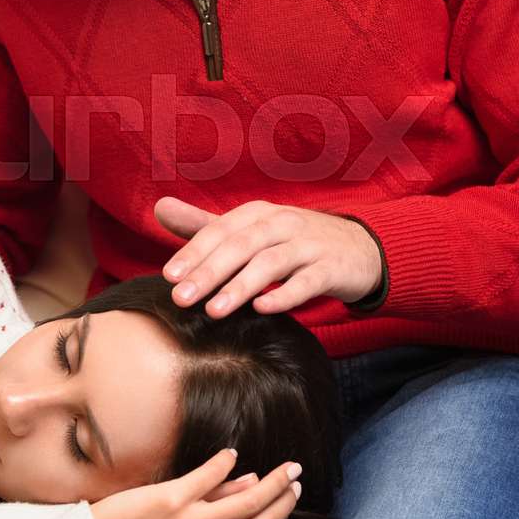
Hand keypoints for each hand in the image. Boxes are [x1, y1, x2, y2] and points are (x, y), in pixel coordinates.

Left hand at [89, 448, 300, 518]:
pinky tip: (231, 454)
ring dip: (271, 481)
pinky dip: (225, 462)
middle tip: (295, 480)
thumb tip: (251, 489)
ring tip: (283, 467)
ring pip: (247, 499)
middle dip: (285, 500)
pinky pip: (210, 475)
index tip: (288, 509)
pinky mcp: (173, 499)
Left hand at [155, 196, 381, 316]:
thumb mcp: (249, 229)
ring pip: (271, 263)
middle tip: (182, 298)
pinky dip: (285, 295)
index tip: (169, 277)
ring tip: (214, 311)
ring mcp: (309, 245)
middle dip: (209, 272)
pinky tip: (263, 309)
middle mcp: (282, 224)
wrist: (360, 249)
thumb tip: (159, 207)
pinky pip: (307, 281)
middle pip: (241, 246)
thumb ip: (203, 224)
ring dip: (241, 286)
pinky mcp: (332, 268)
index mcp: (257, 214)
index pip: (219, 230)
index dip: (194, 252)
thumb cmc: (294, 241)